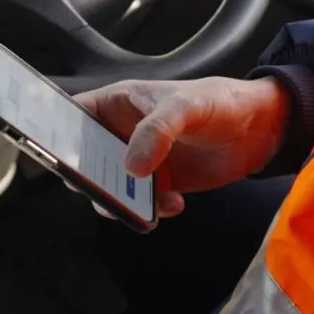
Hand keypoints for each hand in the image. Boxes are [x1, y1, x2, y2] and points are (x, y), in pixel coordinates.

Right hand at [73, 77, 289, 218]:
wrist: (259, 131)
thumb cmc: (219, 102)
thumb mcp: (186, 107)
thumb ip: (157, 131)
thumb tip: (131, 168)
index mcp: (116, 103)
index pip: (71, 114)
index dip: (55, 132)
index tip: (54, 155)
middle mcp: (120, 133)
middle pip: (84, 160)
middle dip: (89, 179)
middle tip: (105, 192)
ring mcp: (138, 161)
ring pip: (109, 188)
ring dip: (121, 202)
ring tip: (146, 206)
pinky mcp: (158, 184)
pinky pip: (139, 204)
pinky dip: (150, 211)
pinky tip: (175, 204)